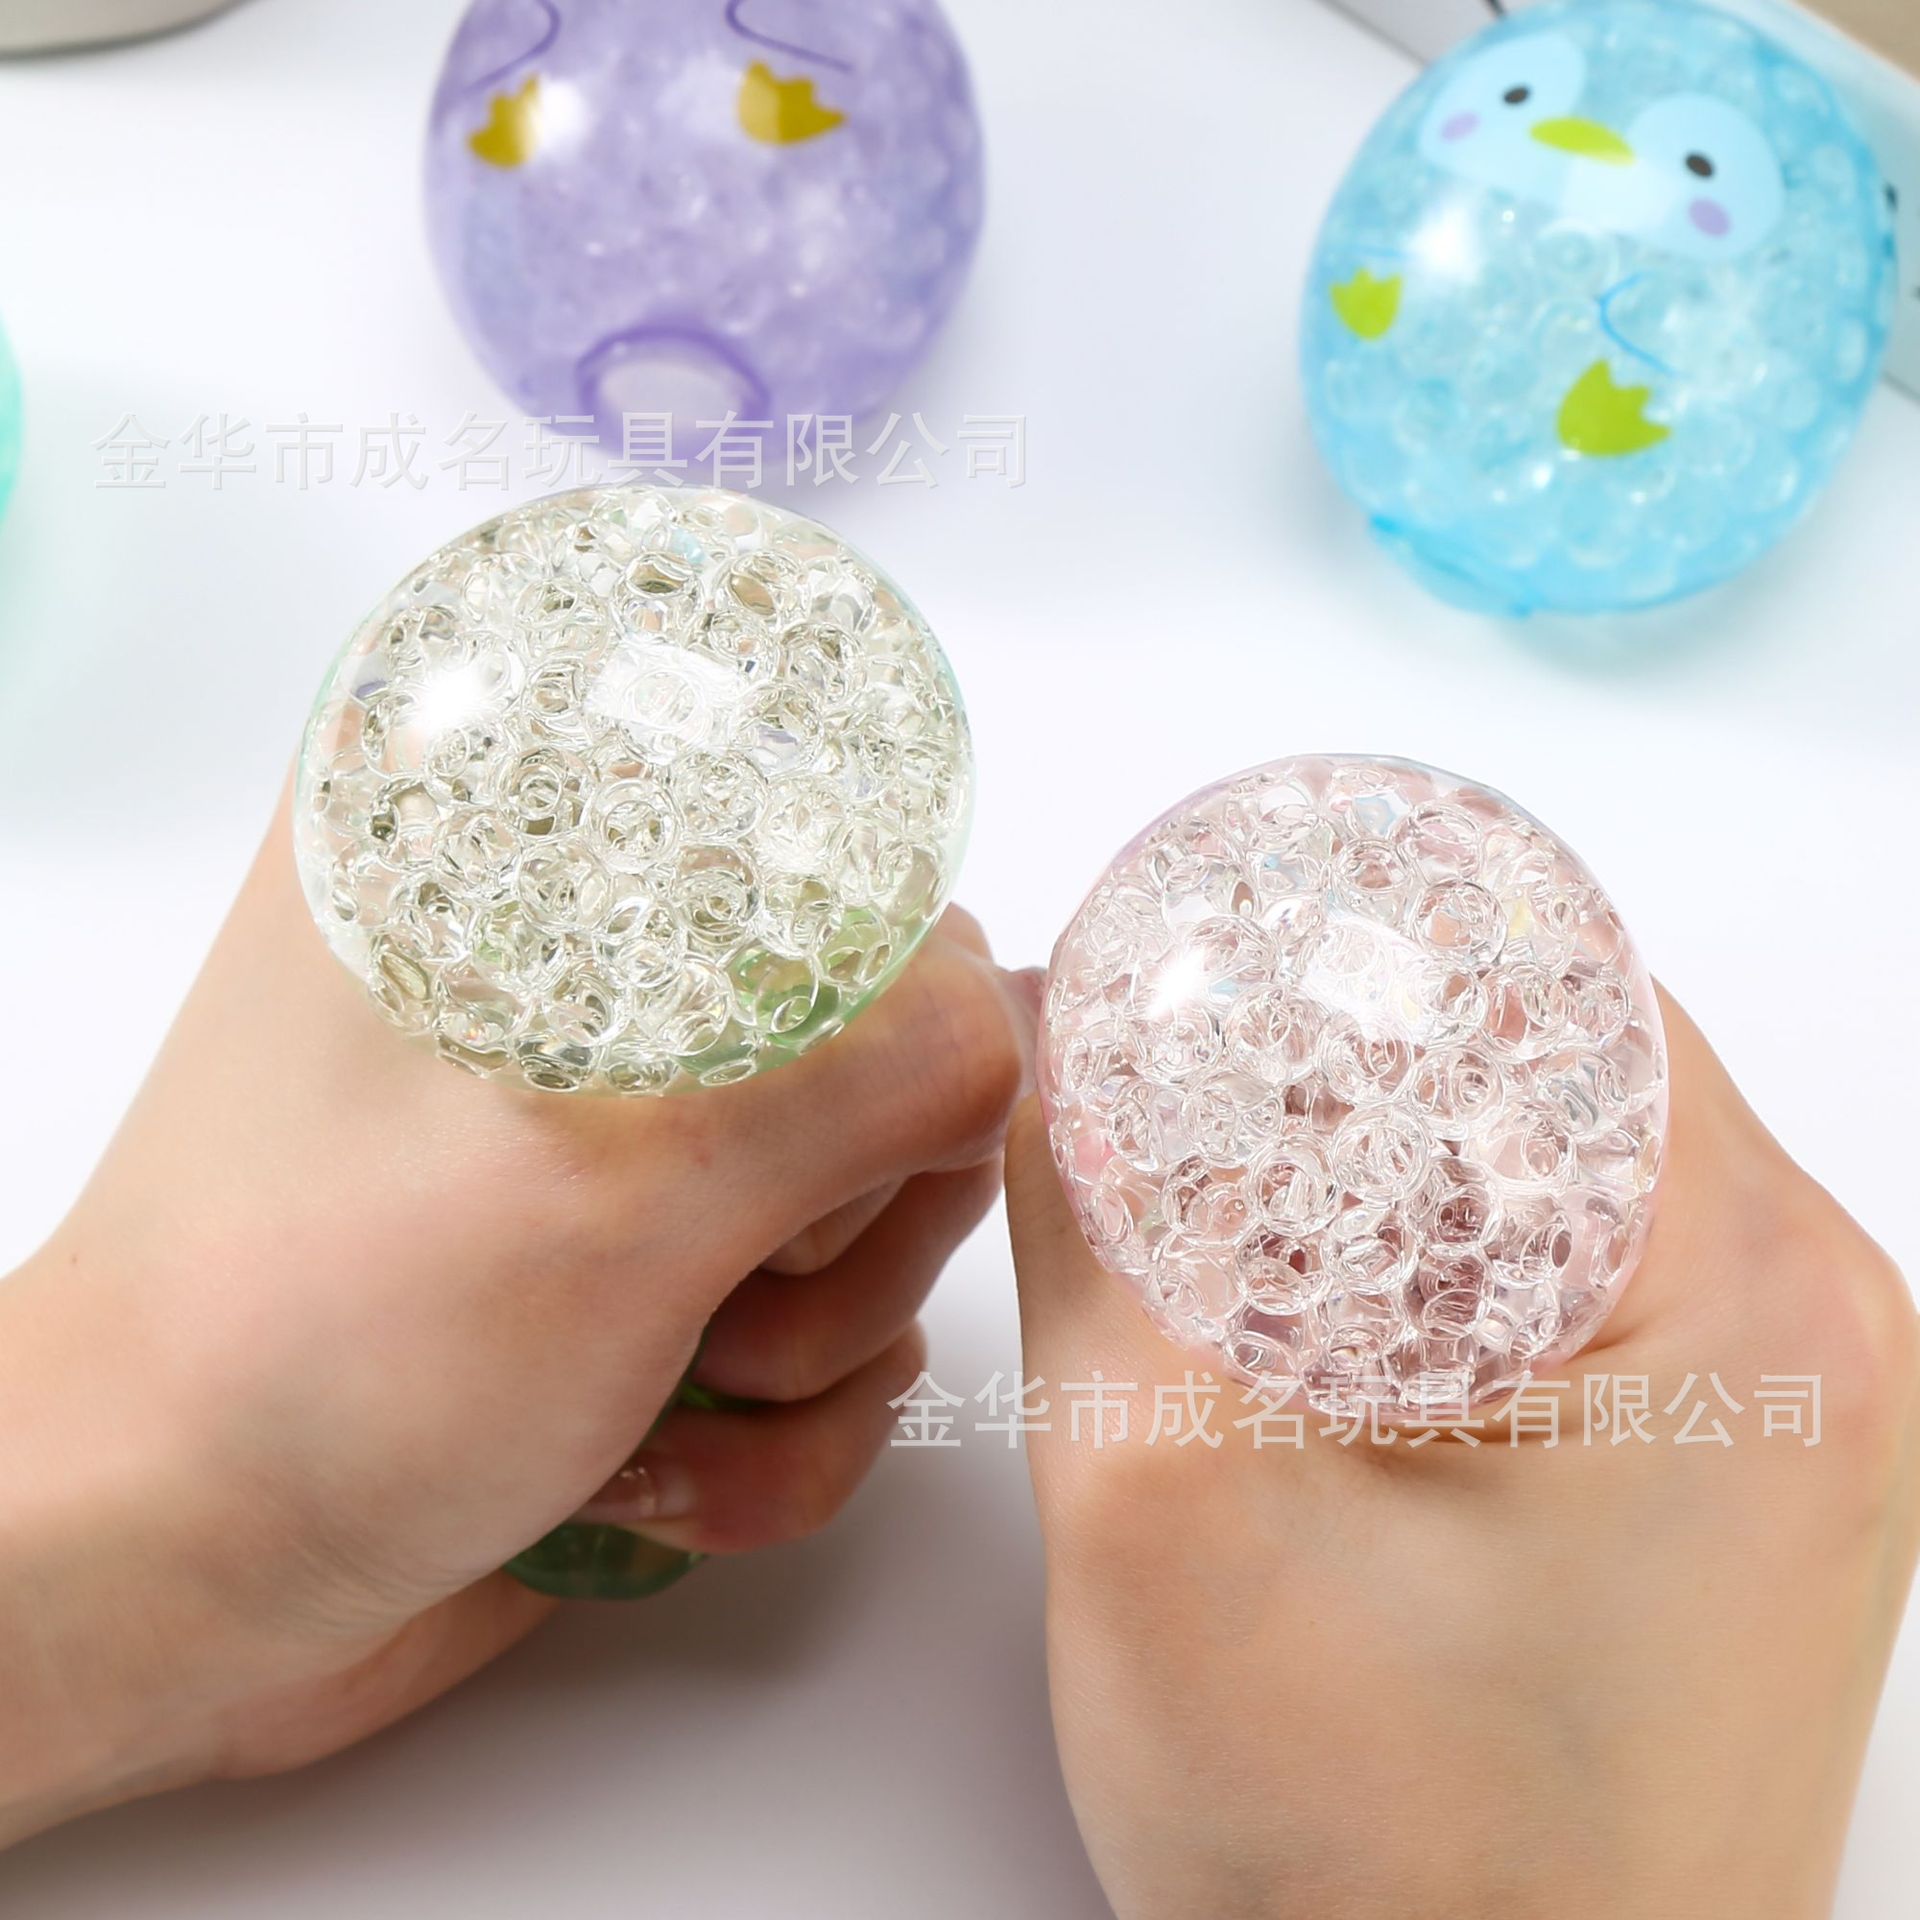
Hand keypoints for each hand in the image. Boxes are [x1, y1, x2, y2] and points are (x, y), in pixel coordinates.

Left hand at [0, 791, 1034, 1844]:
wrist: (170, 1584)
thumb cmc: (311, 1357)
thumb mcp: (625, 1197)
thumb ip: (864, 1080)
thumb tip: (1004, 1035)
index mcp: (525, 864)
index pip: (824, 843)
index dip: (876, 998)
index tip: (811, 1136)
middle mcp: (586, 991)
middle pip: (878, 1041)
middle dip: (854, 1217)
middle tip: (743, 1293)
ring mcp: (619, 1143)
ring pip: (871, 1205)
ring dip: (817, 1346)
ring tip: (671, 1396)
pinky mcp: (646, 1275)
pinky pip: (818, 1333)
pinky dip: (775, 1432)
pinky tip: (653, 1475)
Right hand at [1007, 991, 1919, 1919]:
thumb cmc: (1386, 1880)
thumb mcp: (1162, 1506)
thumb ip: (1089, 1231)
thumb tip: (1050, 1039)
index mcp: (1744, 1299)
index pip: (1546, 974)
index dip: (1352, 939)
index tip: (1211, 946)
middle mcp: (1818, 1329)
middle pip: (1558, 1062)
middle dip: (1351, 1061)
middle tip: (1190, 1096)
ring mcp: (1799, 1408)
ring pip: (1563, 1164)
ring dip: (1397, 1163)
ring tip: (1242, 1218)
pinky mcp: (1742, 1471)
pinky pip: (1588, 1274)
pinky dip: (1451, 1255)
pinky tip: (1335, 1323)